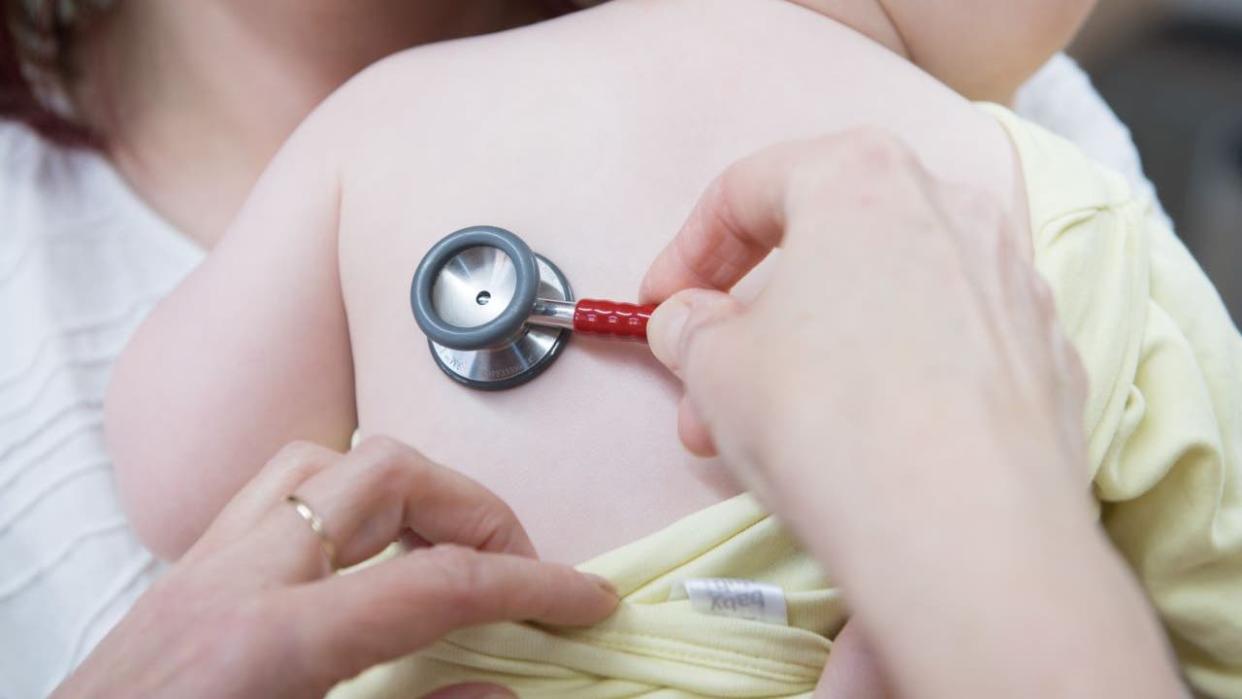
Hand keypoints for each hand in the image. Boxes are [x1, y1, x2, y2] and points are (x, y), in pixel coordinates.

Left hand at [54, 437, 616, 698]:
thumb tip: (498, 691)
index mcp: (270, 645)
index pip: (438, 584)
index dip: (532, 587)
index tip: (585, 601)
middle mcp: (236, 580)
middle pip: (387, 476)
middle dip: (478, 512)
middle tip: (516, 575)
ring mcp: (204, 567)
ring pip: (328, 462)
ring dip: (410, 491)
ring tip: (448, 550)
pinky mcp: (187, 575)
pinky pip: (279, 491)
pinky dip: (347, 500)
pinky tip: (370, 553)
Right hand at [643, 128, 1086, 524]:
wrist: (967, 535)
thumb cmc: (828, 422)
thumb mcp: (715, 368)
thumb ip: (690, 328)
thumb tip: (690, 321)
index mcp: (863, 176)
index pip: (749, 188)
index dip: (686, 251)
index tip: (660, 305)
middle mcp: (952, 206)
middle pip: (823, 246)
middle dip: (750, 321)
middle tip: (706, 388)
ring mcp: (1012, 281)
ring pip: (885, 298)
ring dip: (816, 353)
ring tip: (771, 431)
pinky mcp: (1047, 355)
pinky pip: (946, 347)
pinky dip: (892, 376)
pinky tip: (864, 440)